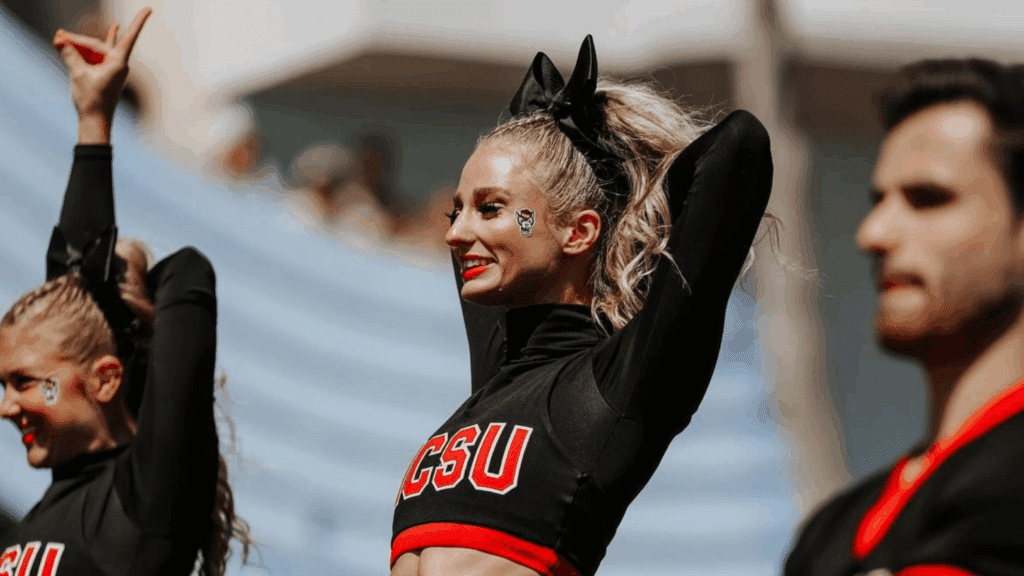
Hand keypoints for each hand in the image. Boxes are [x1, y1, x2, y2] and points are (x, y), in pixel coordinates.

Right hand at [52, 8, 152, 143]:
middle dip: (76, 40)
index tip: (149, 9)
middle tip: (57, 36)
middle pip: (96, 44)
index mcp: (118, 63)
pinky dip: (90, 46)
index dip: (138, 22)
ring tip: (58, 39)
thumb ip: (70, 54)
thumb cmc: (91, 100)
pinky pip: (97, 54)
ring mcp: (112, 67)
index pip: (128, 37)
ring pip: (94, 50)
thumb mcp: (77, 74)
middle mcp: (118, 63)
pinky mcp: (105, 71)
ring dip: (77, 46)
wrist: (95, 120)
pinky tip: (115, 27)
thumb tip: (60, 40)